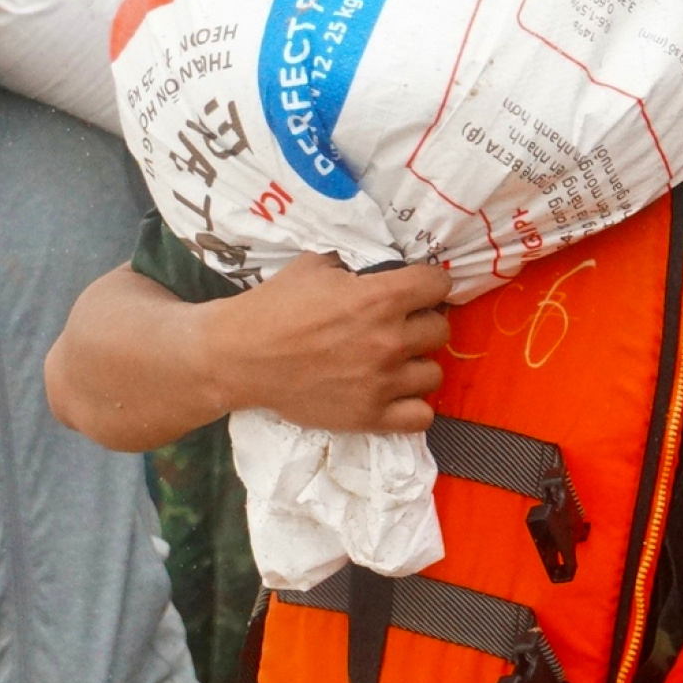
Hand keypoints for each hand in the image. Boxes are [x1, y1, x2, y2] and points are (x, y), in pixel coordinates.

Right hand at [210, 253, 453, 432]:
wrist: (241, 357)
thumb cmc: (275, 306)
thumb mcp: (315, 266)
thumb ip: (356, 267)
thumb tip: (381, 270)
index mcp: (379, 297)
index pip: (438, 284)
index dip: (429, 283)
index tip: (418, 288)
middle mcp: (389, 340)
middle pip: (440, 329)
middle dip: (421, 322)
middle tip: (399, 325)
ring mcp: (382, 383)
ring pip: (434, 374)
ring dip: (417, 365)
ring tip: (395, 362)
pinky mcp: (370, 417)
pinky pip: (421, 417)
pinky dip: (412, 405)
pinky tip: (394, 394)